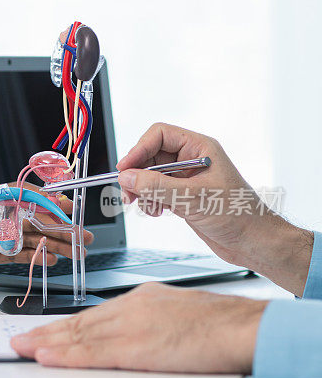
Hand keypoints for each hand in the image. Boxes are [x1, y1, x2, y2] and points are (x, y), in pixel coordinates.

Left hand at [0, 187, 92, 279]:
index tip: (63, 208)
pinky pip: (12, 255)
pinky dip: (31, 258)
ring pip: (25, 238)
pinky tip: (50, 261)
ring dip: (51, 244)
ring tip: (77, 251)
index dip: (40, 201)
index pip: (14, 196)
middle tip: (83, 236)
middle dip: (57, 227)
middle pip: (28, 219)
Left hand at [11, 282, 266, 373]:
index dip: (61, 325)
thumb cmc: (218, 321)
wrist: (243, 326)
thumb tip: (131, 330)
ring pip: (78, 336)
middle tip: (17, 340)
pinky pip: (93, 353)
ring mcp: (130, 327)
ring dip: (45, 344)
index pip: (90, 315)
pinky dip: (66, 356)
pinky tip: (46, 357)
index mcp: (138, 299)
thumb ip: (148, 317)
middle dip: (44, 333)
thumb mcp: (175, 308)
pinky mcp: (136, 347)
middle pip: (77, 323)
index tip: (40, 331)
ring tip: (20, 348)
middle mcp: (128, 308)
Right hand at [116, 122, 311, 294]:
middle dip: (138, 174)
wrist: (252, 242)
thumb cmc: (238, 215)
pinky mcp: (182, 196)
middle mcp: (192, 160)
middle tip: (129, 192)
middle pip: (151, 155)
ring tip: (147, 206)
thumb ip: (156, 186)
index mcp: (200, 149)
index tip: (125, 169)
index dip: (139, 149)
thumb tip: (128, 176)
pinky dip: (150, 201)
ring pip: (150, 175)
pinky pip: (156, 191)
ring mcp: (186, 178)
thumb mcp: (192, 198)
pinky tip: (157, 212)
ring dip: (142, 191)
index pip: (160, 135)